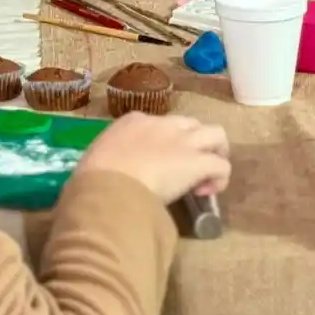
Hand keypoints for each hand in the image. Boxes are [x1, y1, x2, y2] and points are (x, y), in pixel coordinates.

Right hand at [77, 111, 231, 203]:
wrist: (108, 186)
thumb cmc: (93, 177)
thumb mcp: (96, 159)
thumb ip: (109, 160)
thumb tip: (108, 175)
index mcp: (134, 122)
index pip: (158, 124)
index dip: (164, 144)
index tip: (156, 166)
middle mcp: (163, 124)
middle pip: (191, 125)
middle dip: (193, 143)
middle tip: (185, 168)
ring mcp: (184, 141)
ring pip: (216, 134)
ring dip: (216, 152)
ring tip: (207, 175)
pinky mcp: (198, 162)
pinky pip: (221, 165)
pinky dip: (219, 178)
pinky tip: (207, 192)